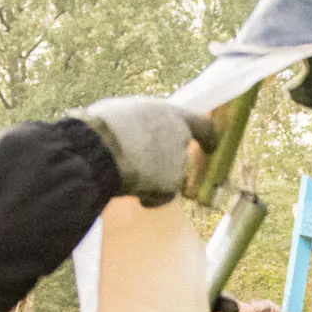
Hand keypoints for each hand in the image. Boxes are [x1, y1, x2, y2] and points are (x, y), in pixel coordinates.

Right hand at [72, 97, 218, 206]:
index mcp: (169, 113)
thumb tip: (134, 134)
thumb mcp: (123, 113)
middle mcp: (179, 135)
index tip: (211, 145)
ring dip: (151, 178)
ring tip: (124, 171)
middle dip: (165, 162)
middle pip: (180, 153)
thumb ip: (139, 123)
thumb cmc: (102, 127)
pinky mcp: (170, 184)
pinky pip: (161, 196)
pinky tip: (133, 193)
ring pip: (168, 176)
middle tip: (144, 167)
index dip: (206, 136)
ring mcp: (177, 161)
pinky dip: (150, 198)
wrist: (100, 148)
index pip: (201, 124)